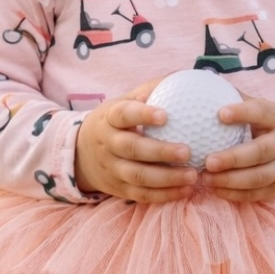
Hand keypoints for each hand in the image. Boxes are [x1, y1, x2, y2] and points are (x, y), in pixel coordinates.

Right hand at [75, 81, 197, 202]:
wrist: (82, 155)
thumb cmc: (116, 122)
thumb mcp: (123, 103)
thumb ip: (149, 91)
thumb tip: (183, 78)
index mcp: (109, 118)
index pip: (124, 114)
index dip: (142, 115)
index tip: (165, 115)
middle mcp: (108, 144)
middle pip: (132, 149)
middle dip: (160, 152)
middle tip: (187, 151)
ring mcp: (112, 169)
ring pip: (138, 176)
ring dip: (167, 178)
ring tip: (193, 175)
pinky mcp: (119, 189)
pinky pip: (142, 194)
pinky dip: (164, 195)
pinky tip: (186, 190)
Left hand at [200, 94, 274, 201]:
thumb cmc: (270, 127)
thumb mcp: (264, 110)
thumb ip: (238, 99)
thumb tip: (203, 82)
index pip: (262, 113)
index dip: (243, 113)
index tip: (220, 113)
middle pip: (260, 152)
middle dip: (234, 158)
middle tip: (208, 160)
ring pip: (258, 177)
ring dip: (230, 180)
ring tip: (205, 178)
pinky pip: (256, 194)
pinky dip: (234, 194)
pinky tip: (214, 189)